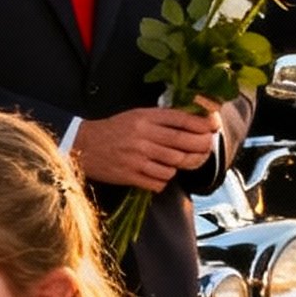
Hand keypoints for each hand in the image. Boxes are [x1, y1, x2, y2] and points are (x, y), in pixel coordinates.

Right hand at [71, 108, 218, 190]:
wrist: (82, 145)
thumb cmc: (114, 129)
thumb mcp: (136, 115)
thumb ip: (162, 119)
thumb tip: (194, 122)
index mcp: (145, 117)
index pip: (181, 119)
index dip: (202, 124)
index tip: (213, 127)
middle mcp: (143, 136)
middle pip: (184, 143)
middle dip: (202, 146)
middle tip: (207, 147)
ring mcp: (137, 157)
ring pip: (175, 164)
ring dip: (182, 165)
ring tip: (180, 161)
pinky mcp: (130, 175)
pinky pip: (159, 182)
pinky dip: (164, 180)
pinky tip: (160, 174)